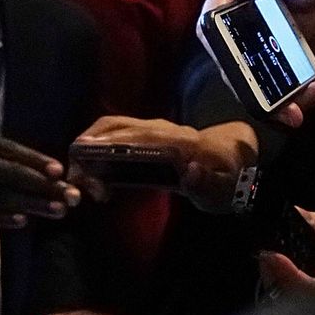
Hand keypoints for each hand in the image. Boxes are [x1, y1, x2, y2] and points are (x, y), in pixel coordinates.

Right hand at [72, 117, 258, 211]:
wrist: (234, 158)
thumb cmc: (227, 176)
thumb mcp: (223, 189)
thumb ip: (207, 183)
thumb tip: (189, 171)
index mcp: (177, 141)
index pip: (137, 137)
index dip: (108, 144)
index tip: (82, 155)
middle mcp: (160, 130)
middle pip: (113, 126)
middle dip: (88, 147)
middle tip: (80, 180)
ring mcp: (151, 131)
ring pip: (110, 128)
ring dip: (89, 148)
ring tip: (87, 183)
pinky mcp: (145, 138)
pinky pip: (113, 136)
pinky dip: (96, 150)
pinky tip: (96, 178)